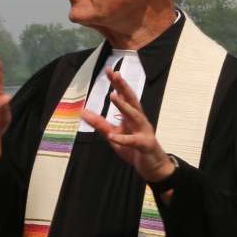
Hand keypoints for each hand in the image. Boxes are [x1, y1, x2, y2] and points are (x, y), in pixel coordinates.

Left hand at [80, 67, 176, 187]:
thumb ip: (100, 124)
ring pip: (135, 116)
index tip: (109, 70)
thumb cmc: (134, 148)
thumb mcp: (114, 135)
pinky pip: (133, 141)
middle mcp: (139, 120)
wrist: (153, 167)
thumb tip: (83, 112)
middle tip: (115, 74)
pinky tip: (112, 136)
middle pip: (132, 100)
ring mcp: (144, 131)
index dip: (117, 83)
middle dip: (123, 86)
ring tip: (113, 96)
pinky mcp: (145, 145)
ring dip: (124, 106)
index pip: (125, 96)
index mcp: (132, 116)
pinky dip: (123, 138)